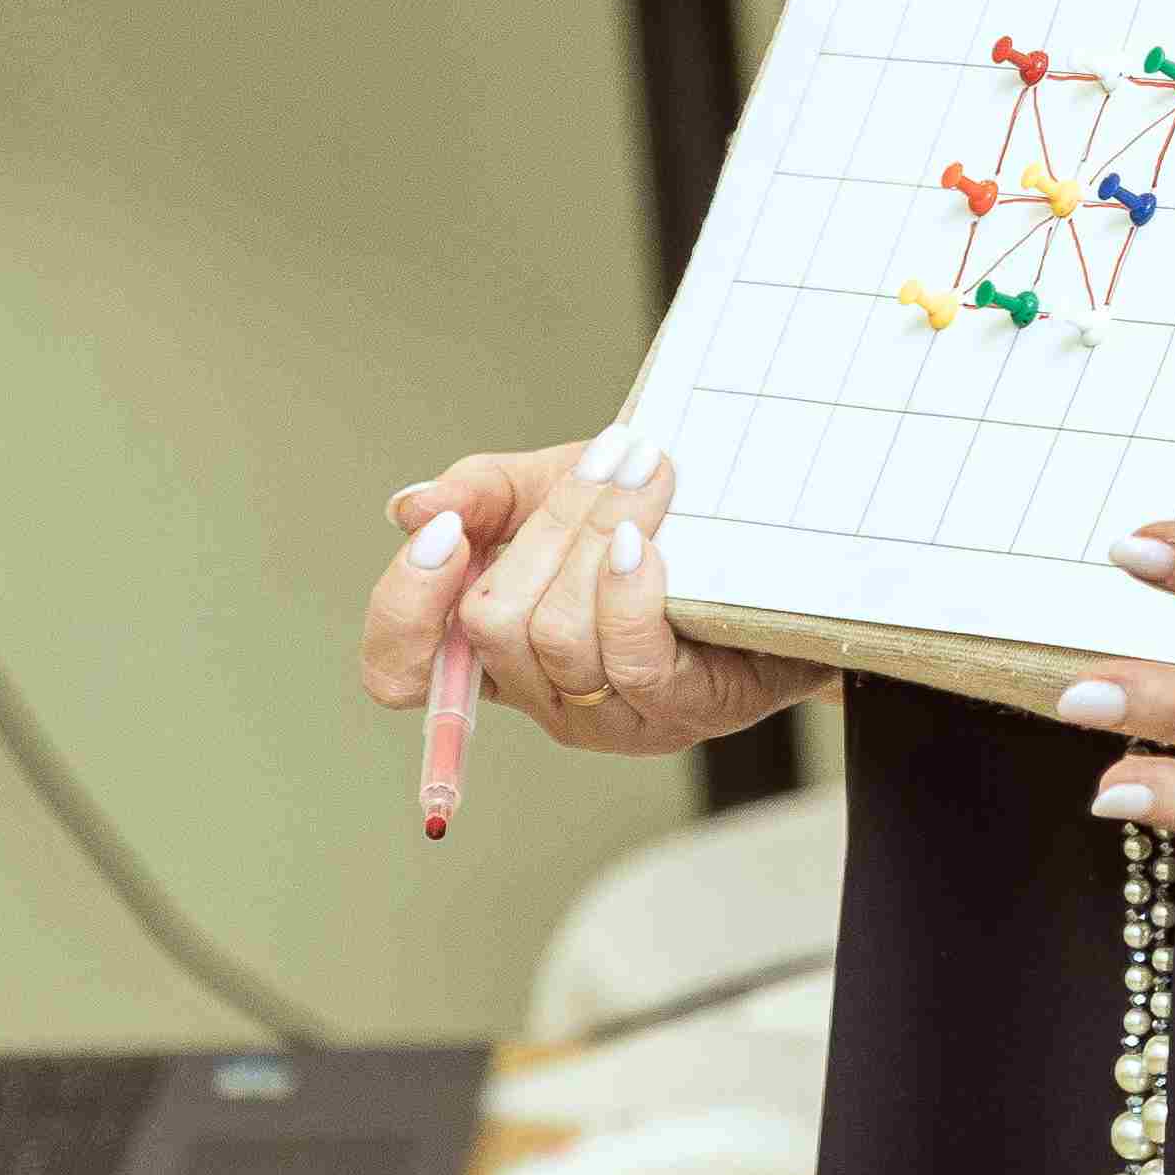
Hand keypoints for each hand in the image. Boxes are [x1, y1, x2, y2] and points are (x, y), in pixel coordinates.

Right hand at [360, 429, 825, 768]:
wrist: (776, 551)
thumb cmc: (656, 523)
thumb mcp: (556, 486)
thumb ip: (480, 494)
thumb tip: (412, 508)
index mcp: (490, 650)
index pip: (397, 668)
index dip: (405, 606)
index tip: (447, 531)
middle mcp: (538, 695)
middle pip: (489, 625)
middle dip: (549, 526)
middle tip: (610, 457)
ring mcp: (606, 717)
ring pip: (558, 635)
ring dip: (601, 534)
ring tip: (649, 472)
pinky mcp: (676, 712)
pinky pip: (628, 658)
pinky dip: (629, 589)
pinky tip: (646, 541)